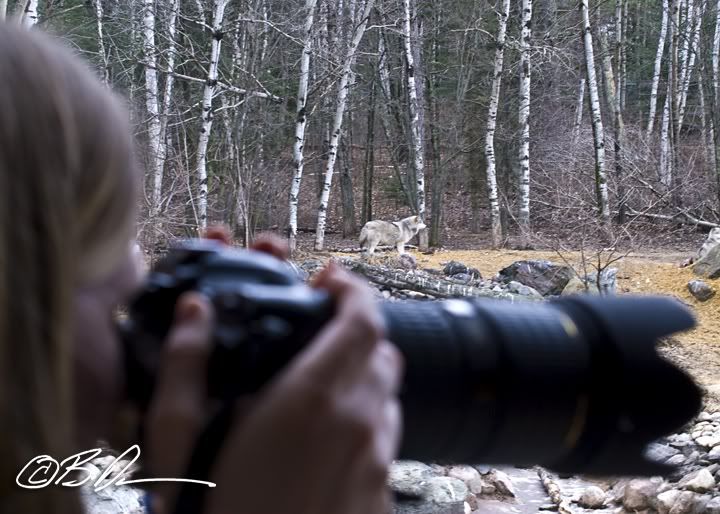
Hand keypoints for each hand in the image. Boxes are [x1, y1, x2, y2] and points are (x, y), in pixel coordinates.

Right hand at [142, 231, 403, 513]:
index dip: (353, 288)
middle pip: (382, 350)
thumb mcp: (177, 445)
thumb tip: (192, 312)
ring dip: (363, 374)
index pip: (363, 319)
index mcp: (312, 399)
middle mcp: (359, 423)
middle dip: (356, 328)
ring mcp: (377, 461)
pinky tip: (327, 438)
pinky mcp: (381, 495)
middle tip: (320, 329)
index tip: (330, 280)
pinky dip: (366, 419)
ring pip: (388, 394)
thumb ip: (184, 369)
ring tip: (322, 382)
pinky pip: (386, 438)